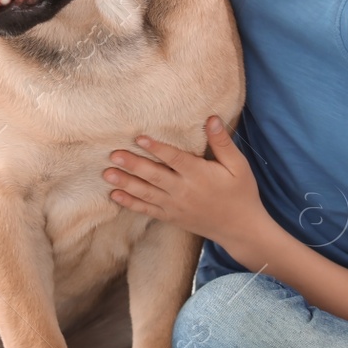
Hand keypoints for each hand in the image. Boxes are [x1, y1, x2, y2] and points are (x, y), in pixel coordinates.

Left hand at [103, 115, 265, 250]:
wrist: (240, 229)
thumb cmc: (241, 193)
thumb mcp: (238, 166)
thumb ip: (222, 143)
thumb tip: (211, 118)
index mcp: (199, 175)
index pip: (174, 159)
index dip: (156, 148)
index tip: (139, 138)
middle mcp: (183, 190)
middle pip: (154, 175)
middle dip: (132, 165)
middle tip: (113, 155)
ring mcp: (175, 206)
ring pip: (146, 193)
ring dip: (125, 183)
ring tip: (107, 174)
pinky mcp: (171, 217)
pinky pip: (147, 210)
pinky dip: (130, 203)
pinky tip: (115, 195)